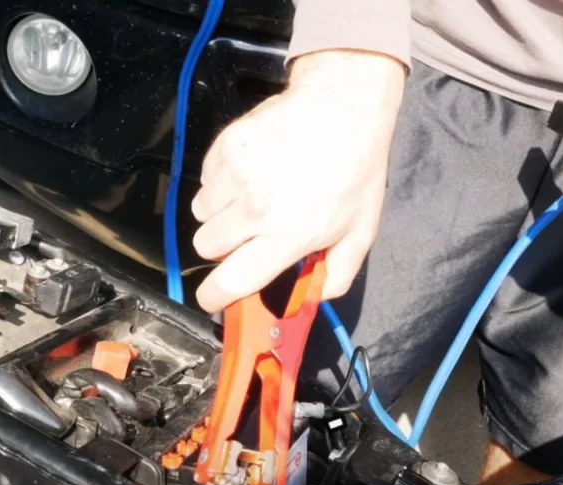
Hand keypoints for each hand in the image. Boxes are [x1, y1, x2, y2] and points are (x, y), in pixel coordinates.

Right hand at [190, 50, 405, 312]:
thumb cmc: (356, 172)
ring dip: (219, 215)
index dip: (215, 297)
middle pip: (206, 247)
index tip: (212, 299)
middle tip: (247, 236)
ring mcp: (234, 175)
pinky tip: (249, 173)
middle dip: (222, 248)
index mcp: (287, 236)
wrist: (342, 107)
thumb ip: (338, 274)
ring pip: (201, 214)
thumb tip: (311, 298)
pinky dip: (219, 184)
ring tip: (250, 200)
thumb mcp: (361, 231)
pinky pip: (204, 180)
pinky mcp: (224, 147)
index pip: (231, 281)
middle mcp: (254, 209)